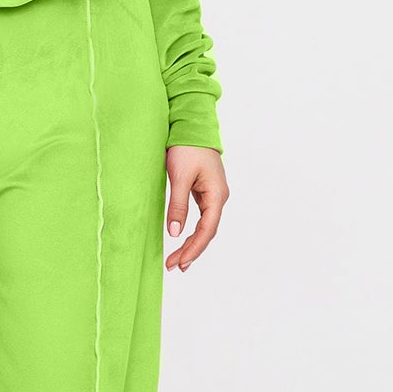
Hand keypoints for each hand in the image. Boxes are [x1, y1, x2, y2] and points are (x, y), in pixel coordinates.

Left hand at [165, 146, 227, 270]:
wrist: (191, 125)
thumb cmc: (187, 148)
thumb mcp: (180, 178)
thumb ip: (178, 206)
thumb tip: (175, 233)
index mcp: (217, 195)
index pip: (207, 230)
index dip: (193, 249)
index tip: (179, 262)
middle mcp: (218, 197)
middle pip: (207, 232)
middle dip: (191, 250)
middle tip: (174, 266)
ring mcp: (212, 194)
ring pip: (204, 226)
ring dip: (192, 243)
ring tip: (178, 260)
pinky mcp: (204, 190)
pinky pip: (201, 217)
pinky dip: (192, 230)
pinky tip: (183, 239)